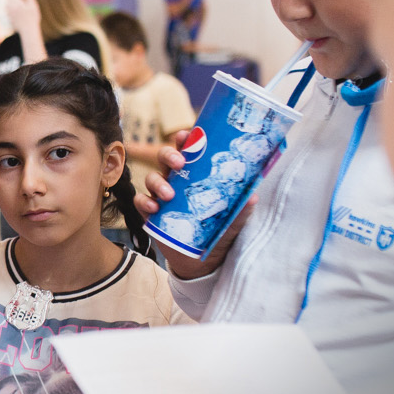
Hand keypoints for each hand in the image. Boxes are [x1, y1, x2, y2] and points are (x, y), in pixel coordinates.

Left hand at [9, 0, 43, 59]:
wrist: (28, 30)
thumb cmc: (32, 17)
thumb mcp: (33, 5)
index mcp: (16, 3)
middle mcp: (11, 8)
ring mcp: (9, 14)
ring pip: (7, 6)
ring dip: (9, 4)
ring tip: (13, 1)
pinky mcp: (10, 20)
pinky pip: (8, 13)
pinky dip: (10, 11)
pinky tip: (14, 11)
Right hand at [132, 130, 254, 280]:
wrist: (203, 258)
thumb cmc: (219, 229)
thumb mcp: (235, 216)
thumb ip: (243, 206)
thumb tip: (253, 195)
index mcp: (195, 173)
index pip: (188, 150)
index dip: (185, 139)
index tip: (186, 135)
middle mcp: (176, 180)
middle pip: (164, 158)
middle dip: (168, 155)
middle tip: (180, 163)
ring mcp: (161, 196)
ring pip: (150, 178)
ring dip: (157, 182)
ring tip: (168, 194)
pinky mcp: (151, 214)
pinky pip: (140, 202)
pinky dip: (144, 203)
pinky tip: (154, 208)